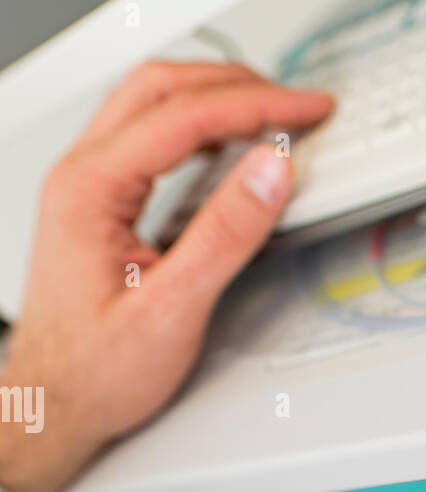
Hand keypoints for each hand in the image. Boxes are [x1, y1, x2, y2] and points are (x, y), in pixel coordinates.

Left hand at [0, 61, 332, 491]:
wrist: (53, 406)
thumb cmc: (94, 372)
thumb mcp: (170, 310)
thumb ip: (224, 236)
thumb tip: (270, 171)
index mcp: (89, 190)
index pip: (184, 117)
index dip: (256, 106)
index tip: (305, 110)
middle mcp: (79, 176)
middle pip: (160, 87)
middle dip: (236, 85)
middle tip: (295, 104)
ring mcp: (85, 186)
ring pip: (150, 104)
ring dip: (213, 97)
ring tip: (270, 115)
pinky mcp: (98, 204)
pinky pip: (147, 137)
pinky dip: (196, 127)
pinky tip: (228, 148)